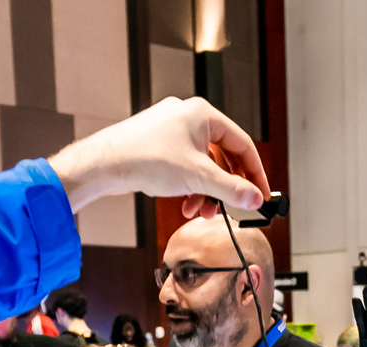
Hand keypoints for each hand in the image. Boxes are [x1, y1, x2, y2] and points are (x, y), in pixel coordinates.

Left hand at [46, 97, 268, 217]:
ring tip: (201, 211)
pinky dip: (190, 186)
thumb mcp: (198, 177)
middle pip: (223, 156)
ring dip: (206, 191)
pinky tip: (185, 203)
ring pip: (203, 164)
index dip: (255, 173)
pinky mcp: (158, 144)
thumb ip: (231, 189)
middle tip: (232, 207)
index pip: (243, 144)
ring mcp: (172, 130)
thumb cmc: (144, 157)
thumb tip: (254, 198)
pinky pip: (185, 165)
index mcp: (203, 114)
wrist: (104, 164)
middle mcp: (189, 117)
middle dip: (225, 187)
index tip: (261, 194)